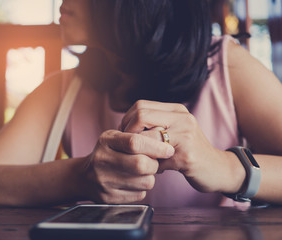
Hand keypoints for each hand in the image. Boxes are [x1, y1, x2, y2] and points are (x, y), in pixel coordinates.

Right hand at [82, 129, 173, 203]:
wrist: (84, 176)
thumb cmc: (108, 153)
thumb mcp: (116, 138)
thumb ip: (137, 137)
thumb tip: (165, 144)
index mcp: (106, 141)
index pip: (134, 142)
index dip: (156, 146)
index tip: (168, 150)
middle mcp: (102, 160)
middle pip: (141, 164)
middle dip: (154, 164)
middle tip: (152, 162)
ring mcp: (104, 181)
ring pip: (145, 182)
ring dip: (149, 178)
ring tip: (140, 173)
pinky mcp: (108, 198)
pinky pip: (139, 195)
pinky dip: (141, 189)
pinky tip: (131, 183)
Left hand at [120, 100, 237, 192]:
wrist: (218, 169)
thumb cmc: (189, 150)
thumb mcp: (174, 130)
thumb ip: (154, 124)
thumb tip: (123, 127)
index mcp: (176, 110)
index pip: (140, 105)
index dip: (126, 121)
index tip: (124, 135)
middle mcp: (182, 118)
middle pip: (140, 115)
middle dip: (128, 133)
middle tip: (128, 147)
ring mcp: (185, 135)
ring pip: (146, 138)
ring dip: (138, 152)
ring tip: (142, 159)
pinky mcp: (186, 155)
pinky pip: (156, 158)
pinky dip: (152, 166)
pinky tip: (158, 170)